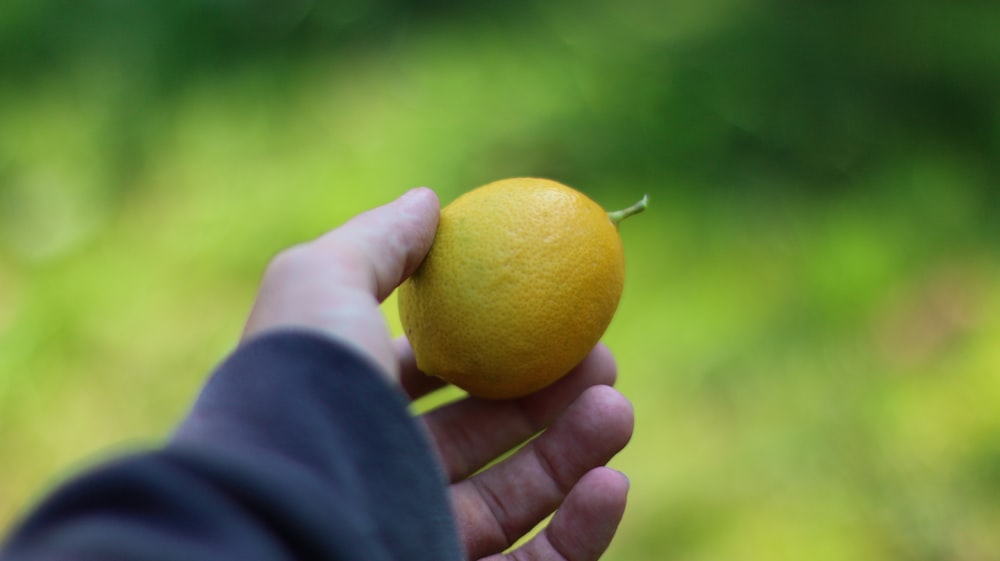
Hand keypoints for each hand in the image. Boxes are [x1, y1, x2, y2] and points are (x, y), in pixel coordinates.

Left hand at [244, 188, 633, 559]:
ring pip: (517, 498)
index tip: (552, 316)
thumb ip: (377, 243)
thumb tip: (427, 202)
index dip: (492, 346)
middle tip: (603, 361)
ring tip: (620, 407)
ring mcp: (416, 537)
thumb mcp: (321, 287)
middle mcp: (379, 480)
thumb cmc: (303, 398)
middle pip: (481, 436)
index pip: (427, 378)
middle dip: (548, 394)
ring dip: (577, 451)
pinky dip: (583, 530)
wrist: (283, 522)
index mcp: (349, 414)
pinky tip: (613, 480)